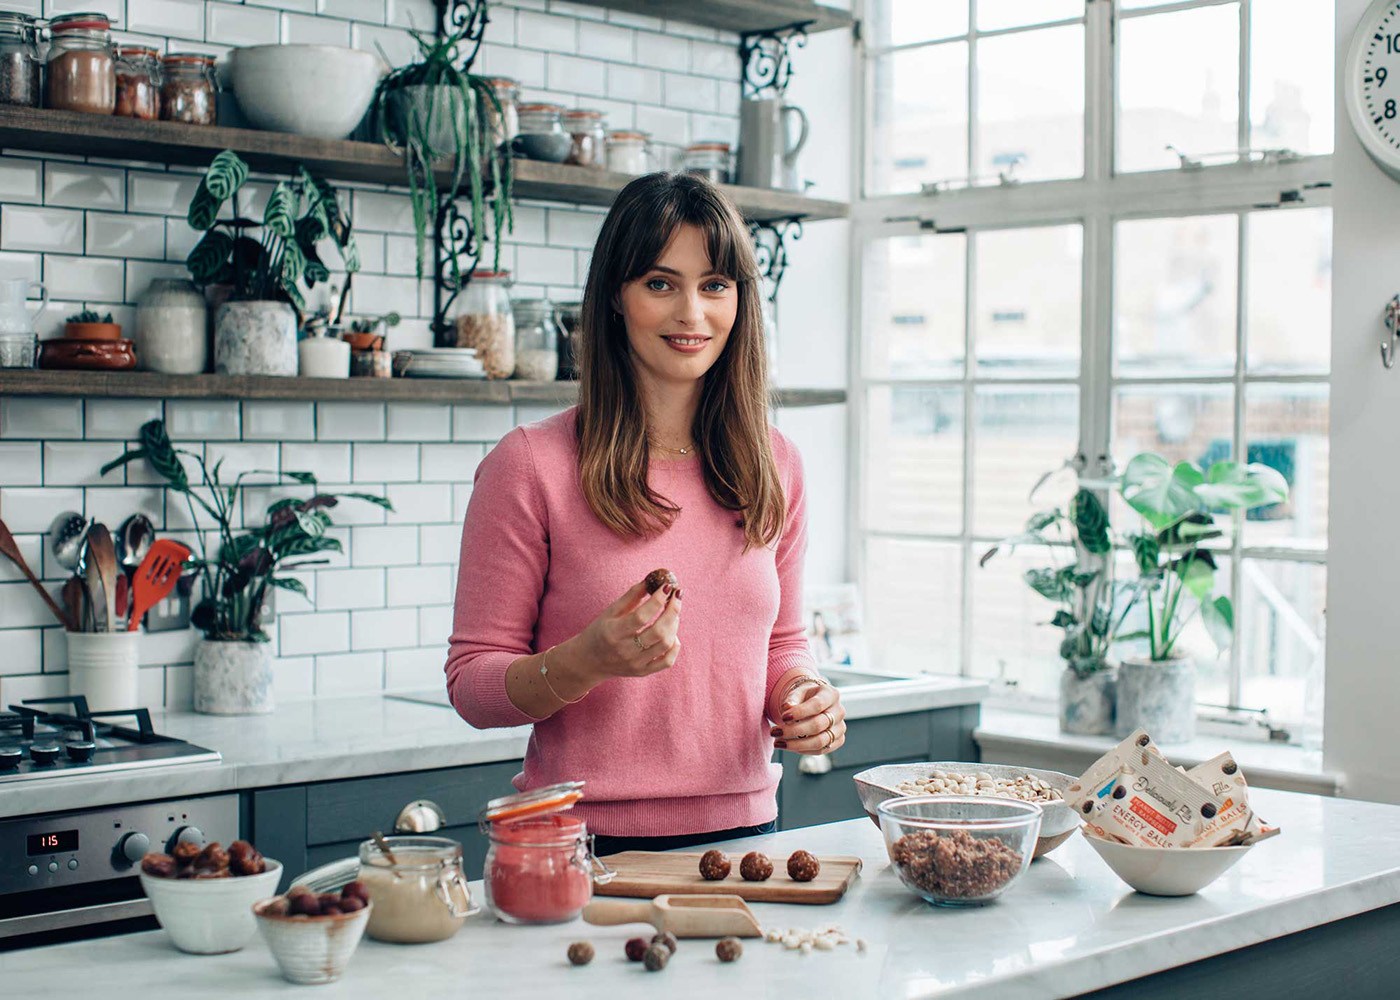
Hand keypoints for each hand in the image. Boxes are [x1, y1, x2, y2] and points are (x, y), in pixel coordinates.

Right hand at [555, 577, 681, 687]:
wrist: (589, 661)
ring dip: (674, 624)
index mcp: (613, 633)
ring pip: (665, 644)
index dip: (657, 601)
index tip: (666, 586)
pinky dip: (675, 646)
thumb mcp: (610, 611)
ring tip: (673, 612)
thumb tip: (652, 580)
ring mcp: (635, 664)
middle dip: (672, 610)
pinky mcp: (642, 672)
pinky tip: (672, 634)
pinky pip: (667, 662)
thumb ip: (631, 596)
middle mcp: (625, 651)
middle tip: (677, 595)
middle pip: (658, 632)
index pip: (641, 617)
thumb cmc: (600, 631)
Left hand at [771, 678, 845, 754]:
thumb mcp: (797, 692)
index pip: (817, 705)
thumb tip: (787, 707)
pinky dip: (803, 750)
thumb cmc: (804, 697)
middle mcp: (839, 711)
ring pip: (820, 741)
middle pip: (818, 725)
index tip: (783, 717)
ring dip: (796, 744)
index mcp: (831, 694)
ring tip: (778, 743)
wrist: (814, 704)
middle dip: (794, 731)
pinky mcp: (838, 741)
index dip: (800, 712)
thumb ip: (792, 699)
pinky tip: (789, 746)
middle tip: (774, 732)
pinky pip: (821, 750)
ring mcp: (840, 728)